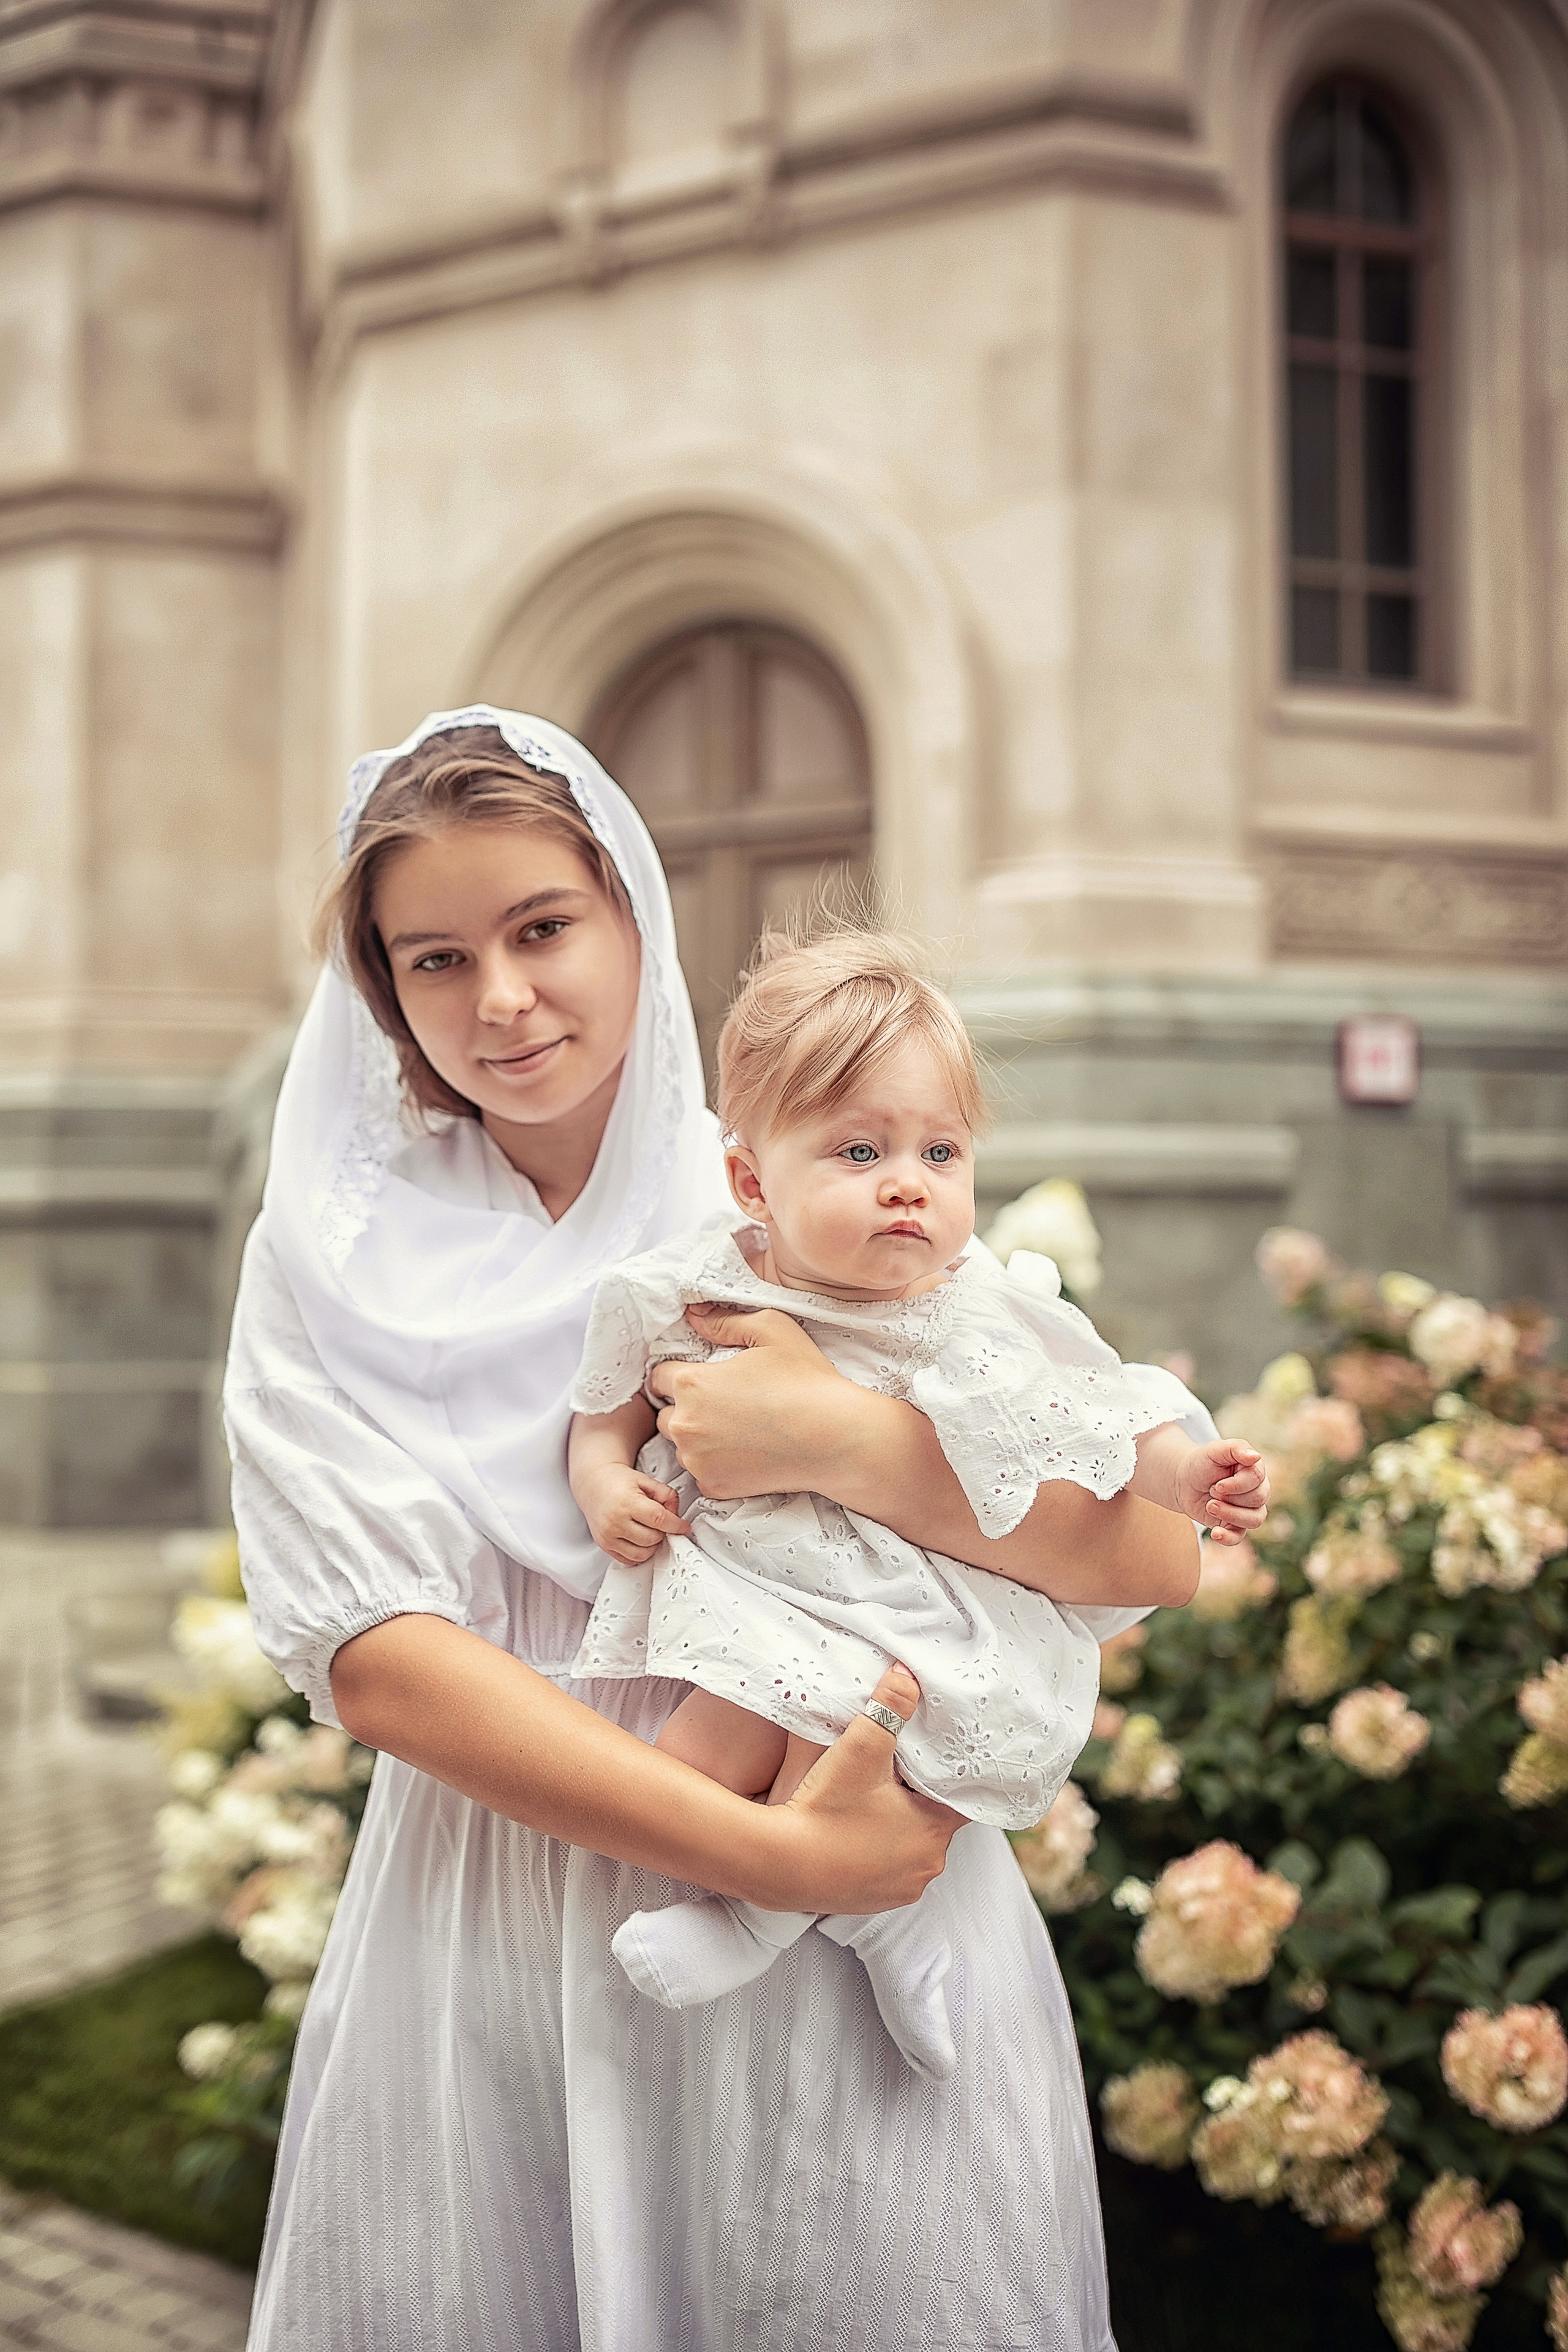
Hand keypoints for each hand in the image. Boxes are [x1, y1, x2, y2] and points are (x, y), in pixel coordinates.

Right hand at [579, 1461, 690, 1565]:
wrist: (594, 1483)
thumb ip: (666, 1495)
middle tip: (662, 1523)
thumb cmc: (618, 1481)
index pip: (659, 1519)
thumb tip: (676, 1515)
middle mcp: (615, 1521)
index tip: (683, 1527)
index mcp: (627, 1502)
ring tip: (650, 1531)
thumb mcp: (646, 1480)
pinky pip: (629, 1560)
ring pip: (642, 1554)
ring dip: (652, 1545)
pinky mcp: (605, 1546)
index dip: (676, 1525)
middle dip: (663, 1532)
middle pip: (652, 1538)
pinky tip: (640, 1540)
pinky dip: (640, 1553)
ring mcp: (608, 1536)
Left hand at [648, 1306, 851, 1497]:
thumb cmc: (807, 1381)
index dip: (678, 1374)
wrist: (836, 1438)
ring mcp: (697, 1460)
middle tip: (724, 1404)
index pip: (659, 1377)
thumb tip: (694, 1316)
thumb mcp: (771, 1329)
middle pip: (666, 1414)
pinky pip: (701, 1473)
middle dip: (686, 1408)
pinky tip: (745, 1453)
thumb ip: (725, 1321)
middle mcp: (685, 1425)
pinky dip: (715, 1465)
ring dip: (698, 1438)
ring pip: (681, 1446)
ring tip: (736, 1429)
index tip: (701, 1378)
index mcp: (692, 1383)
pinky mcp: (714, 1487)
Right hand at [753, 1664, 963, 1911]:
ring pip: (912, 1844)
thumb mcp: (860, 1749)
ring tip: (872, 1798)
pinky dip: (878, 1849)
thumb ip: (889, 1707)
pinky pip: (889, 1868)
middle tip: (896, 1772)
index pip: (962, 1797)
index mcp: (934, 1831)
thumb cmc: (824, 1808)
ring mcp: (901, 1888)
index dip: (949, 1773)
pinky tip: (856, 1829)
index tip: (934, 1756)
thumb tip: (907, 1674)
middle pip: (936, 1820)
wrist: (778, 1864)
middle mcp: (927, 1866)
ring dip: (899, 1824)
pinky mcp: (874, 1901)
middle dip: (919, 1796)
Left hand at [1173, 1440, 1269, 1544]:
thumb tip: (1256, 1456)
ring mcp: (1248, 1510)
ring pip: (1255, 1520)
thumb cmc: (1201, 1463)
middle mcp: (1257, 1490)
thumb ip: (1235, 1448)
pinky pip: (1239, 1537)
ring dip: (1229, 1514)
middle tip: (1211, 1490)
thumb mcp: (1214, 1450)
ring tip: (1209, 1505)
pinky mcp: (1234, 1525)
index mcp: (1254, 1469)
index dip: (1236, 1484)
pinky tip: (1215, 1532)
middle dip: (1230, 1496)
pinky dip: (1228, 1537)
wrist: (1184, 1481)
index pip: (1257, 1478)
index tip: (1216, 1483)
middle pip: (1258, 1499)